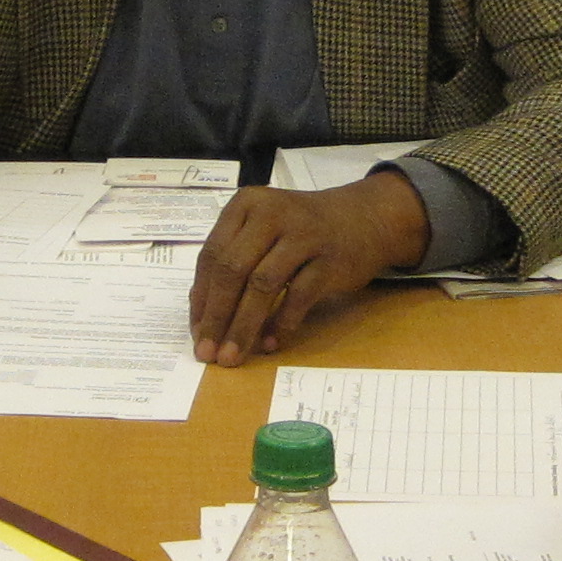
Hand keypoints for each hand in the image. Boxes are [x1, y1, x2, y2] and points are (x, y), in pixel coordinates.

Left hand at [188, 171, 429, 364]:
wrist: (364, 218)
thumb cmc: (302, 230)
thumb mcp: (263, 230)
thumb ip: (233, 259)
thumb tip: (202, 313)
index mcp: (246, 204)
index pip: (212, 254)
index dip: (201, 298)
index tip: (196, 333)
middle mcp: (271, 214)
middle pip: (233, 270)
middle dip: (217, 317)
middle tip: (209, 352)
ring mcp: (303, 235)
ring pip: (262, 285)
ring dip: (244, 326)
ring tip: (234, 355)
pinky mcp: (329, 258)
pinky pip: (298, 296)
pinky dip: (281, 323)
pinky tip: (270, 343)